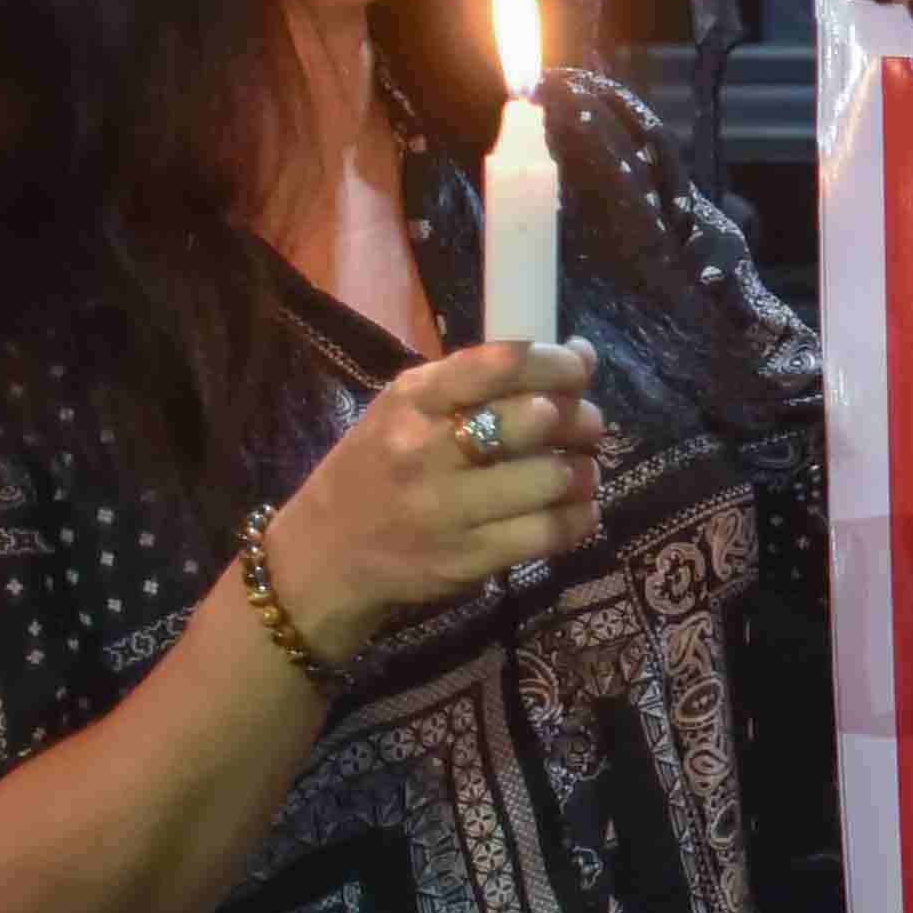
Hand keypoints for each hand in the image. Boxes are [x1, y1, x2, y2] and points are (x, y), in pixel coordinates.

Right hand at [259, 341, 603, 647]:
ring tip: (580, 472)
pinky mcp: (466, 558)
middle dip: (580, 419)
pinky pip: (548, 532)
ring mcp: (445, 508)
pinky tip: (577, 509)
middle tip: (586, 428)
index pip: (500, 363)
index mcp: (413, 398)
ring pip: (551, 477)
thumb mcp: (409, 410)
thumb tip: (582, 355)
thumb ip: (486, 382)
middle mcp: (425, 449)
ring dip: (584, 472)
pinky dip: (579, 517)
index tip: (578, 371)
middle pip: (536, 419)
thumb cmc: (379, 467)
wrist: (325, 553)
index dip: (557, 364)